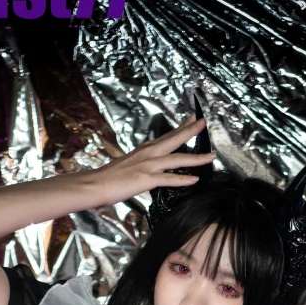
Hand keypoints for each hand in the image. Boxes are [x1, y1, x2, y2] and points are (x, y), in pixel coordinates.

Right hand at [88, 114, 212, 208]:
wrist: (94, 184)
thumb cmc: (106, 179)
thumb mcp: (126, 167)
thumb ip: (139, 166)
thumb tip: (145, 171)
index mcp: (143, 150)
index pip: (165, 136)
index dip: (180, 128)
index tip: (191, 119)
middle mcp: (148, 154)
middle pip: (174, 139)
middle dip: (191, 131)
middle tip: (204, 122)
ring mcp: (148, 166)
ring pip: (177, 158)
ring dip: (196, 157)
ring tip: (211, 156)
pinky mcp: (145, 179)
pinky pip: (169, 179)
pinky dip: (183, 179)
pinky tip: (195, 178)